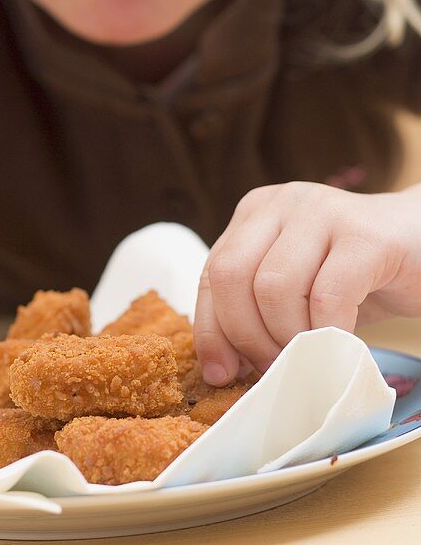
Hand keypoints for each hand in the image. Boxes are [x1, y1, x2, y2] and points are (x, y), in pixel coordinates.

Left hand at [193, 180, 420, 385]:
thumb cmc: (356, 276)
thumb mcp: (295, 287)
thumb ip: (255, 309)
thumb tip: (218, 367)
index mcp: (255, 212)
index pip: (212, 273)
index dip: (211, 330)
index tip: (221, 374)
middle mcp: (281, 203)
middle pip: (232, 276)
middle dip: (247, 337)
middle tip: (275, 368)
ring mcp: (322, 212)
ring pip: (273, 287)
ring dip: (287, 338)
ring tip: (310, 356)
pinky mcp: (364, 236)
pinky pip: (326, 296)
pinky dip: (327, 334)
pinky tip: (340, 346)